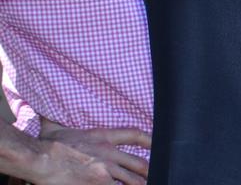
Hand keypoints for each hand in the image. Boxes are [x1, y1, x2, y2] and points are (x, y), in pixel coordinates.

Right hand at [28, 119, 149, 184]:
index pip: (135, 135)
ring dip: (138, 184)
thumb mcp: (56, 126)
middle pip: (140, 163)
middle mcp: (109, 154)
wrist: (40, 159)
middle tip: (152, 175)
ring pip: (132, 181)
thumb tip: (46, 105)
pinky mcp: (98, 184)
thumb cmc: (46, 144)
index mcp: (102, 137)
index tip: (158, 144)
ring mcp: (106, 171)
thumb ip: (58, 117)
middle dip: (148, 171)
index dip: (151, 140)